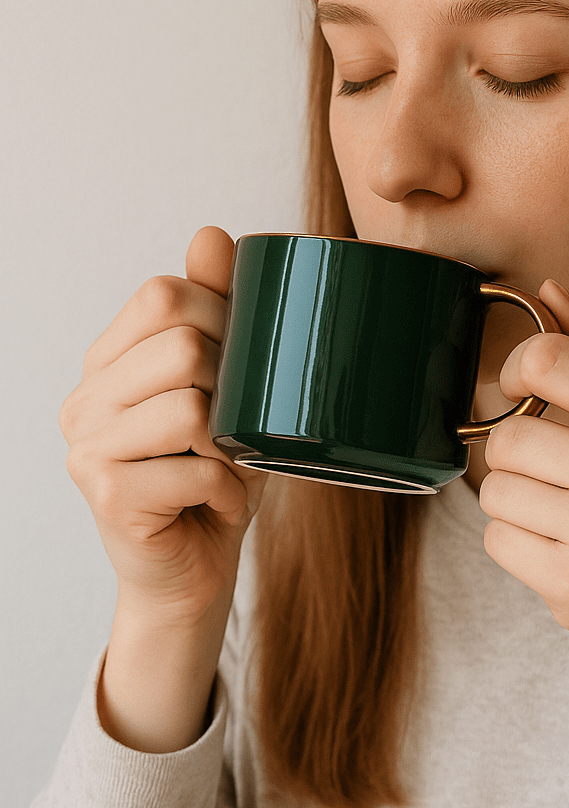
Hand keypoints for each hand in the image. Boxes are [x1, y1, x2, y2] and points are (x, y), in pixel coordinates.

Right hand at [59, 226, 265, 625]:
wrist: (193, 573)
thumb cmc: (213, 477)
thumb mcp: (229, 389)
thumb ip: (217, 313)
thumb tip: (212, 234)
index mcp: (106, 362)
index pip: (162, 294)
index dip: (223, 318)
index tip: (245, 366)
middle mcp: (83, 399)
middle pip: (183, 346)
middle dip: (236, 388)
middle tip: (237, 431)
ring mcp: (86, 448)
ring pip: (191, 407)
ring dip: (233, 446)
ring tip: (224, 468)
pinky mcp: (106, 495)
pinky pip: (198, 469)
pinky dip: (228, 490)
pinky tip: (214, 503)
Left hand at [478, 279, 568, 701]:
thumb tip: (548, 289)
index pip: (549, 360)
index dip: (515, 373)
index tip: (523, 397)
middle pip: (507, 436)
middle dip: (517, 461)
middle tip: (556, 484)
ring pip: (495, 492)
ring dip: (516, 509)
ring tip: (567, 525)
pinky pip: (497, 542)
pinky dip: (518, 551)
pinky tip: (563, 558)